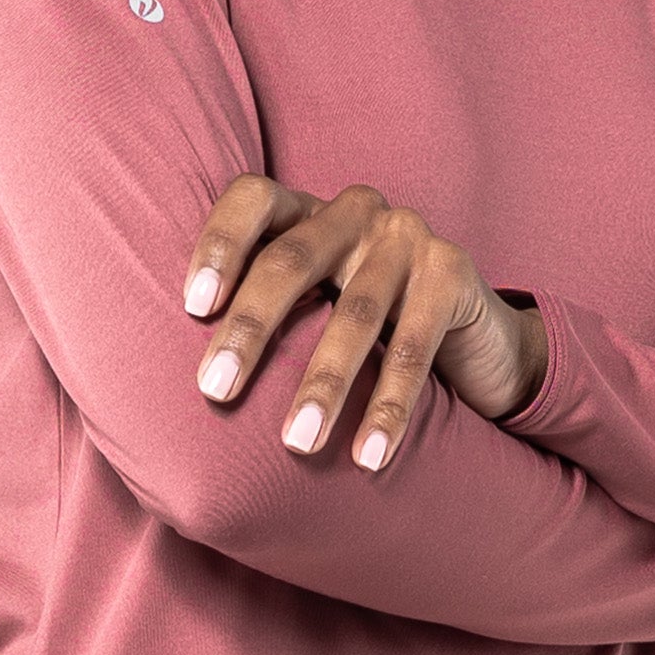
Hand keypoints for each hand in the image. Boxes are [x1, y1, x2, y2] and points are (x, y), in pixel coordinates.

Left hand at [182, 175, 547, 470]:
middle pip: (290, 259)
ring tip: (296, 443)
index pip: (251, 199)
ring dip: (322, 384)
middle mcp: (355, 211)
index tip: (193, 306)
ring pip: (353, 313)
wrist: (476, 340)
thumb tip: (178, 386)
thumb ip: (264, 320)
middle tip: (216, 392)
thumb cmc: (368, 330)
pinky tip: (369, 455)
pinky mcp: (453, 273)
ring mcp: (408, 236)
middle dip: (249, 329)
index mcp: (307, 210)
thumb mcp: (313, 309)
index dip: (218, 244)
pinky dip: (389, 407)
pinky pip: (413, 347)